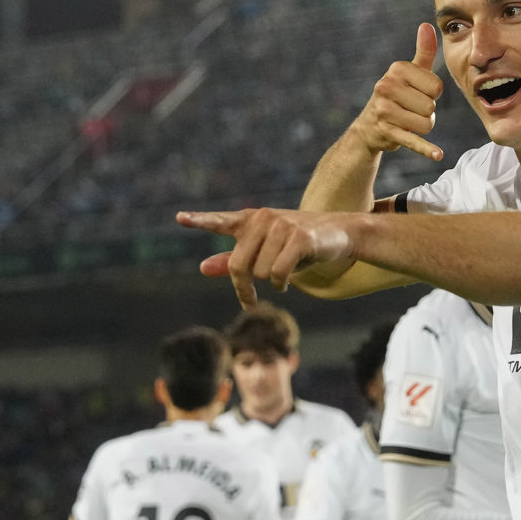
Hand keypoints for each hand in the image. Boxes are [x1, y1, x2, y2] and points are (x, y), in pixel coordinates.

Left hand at [176, 208, 358, 308]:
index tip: (179, 218)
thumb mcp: (265, 252)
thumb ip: (233, 259)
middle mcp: (263, 219)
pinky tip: (288, 282)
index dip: (200, 221)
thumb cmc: (298, 244)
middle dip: (244, 288)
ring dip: (272, 281)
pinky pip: (278, 273)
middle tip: (249, 301)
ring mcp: (281, 226)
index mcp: (251, 219)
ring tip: (286, 269)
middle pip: (239, 265)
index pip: (220, 221)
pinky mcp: (298, 238)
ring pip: (261, 273)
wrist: (341, 232)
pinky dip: (283, 284)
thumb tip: (202, 267)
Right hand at [351, 23, 444, 160]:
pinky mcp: (387, 132)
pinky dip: (426, 149)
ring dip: (423, 127)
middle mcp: (386, 87)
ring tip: (408, 121)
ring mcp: (385, 110)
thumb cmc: (398, 95)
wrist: (370, 126)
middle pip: (431, 107)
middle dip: (427, 112)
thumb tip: (428, 25)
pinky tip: (438, 154)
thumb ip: (423, 52)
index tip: (417, 93)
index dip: (432, 94)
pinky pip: (414, 141)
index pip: (436, 86)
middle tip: (410, 110)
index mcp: (396, 69)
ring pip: (427, 124)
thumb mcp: (410, 73)